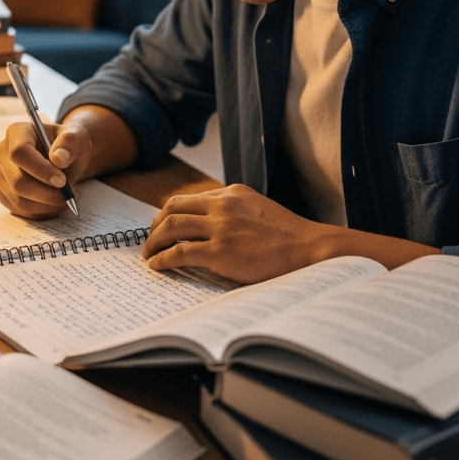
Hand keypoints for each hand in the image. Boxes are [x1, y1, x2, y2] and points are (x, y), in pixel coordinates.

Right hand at [0, 120, 93, 218]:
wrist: (63, 157)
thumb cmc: (67, 145)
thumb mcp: (76, 136)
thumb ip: (70, 142)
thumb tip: (59, 159)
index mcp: (17, 132)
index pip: (19, 153)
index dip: (39, 169)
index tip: (61, 180)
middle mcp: (2, 153)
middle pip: (17, 181)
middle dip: (46, 193)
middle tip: (68, 194)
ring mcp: (0, 175)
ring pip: (19, 200)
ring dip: (47, 205)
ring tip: (67, 197)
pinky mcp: (4, 193)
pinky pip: (21, 210)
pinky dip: (42, 212)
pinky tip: (56, 203)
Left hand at [142, 183, 335, 283]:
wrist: (309, 249)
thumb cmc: (287, 236)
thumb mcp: (257, 208)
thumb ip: (233, 210)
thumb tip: (207, 222)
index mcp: (231, 193)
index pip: (188, 199)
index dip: (169, 213)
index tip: (161, 225)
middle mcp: (223, 206)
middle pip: (173, 208)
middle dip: (155, 225)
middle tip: (149, 240)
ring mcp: (221, 228)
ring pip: (171, 227)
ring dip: (153, 241)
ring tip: (148, 254)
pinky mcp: (221, 252)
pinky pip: (179, 252)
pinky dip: (163, 259)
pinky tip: (157, 265)